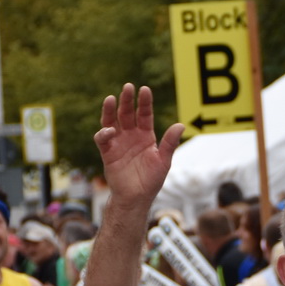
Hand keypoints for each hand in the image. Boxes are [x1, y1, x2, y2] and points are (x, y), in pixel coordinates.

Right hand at [95, 84, 184, 203]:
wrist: (136, 198)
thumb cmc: (151, 180)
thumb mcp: (163, 161)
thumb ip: (169, 143)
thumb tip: (181, 125)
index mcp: (146, 136)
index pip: (145, 114)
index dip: (144, 102)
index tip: (145, 90)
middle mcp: (131, 136)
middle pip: (127, 113)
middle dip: (127, 100)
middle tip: (128, 87)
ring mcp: (118, 143)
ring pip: (112, 121)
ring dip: (110, 110)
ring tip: (110, 99)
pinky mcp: (108, 152)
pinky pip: (103, 139)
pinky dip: (104, 133)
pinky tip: (109, 130)